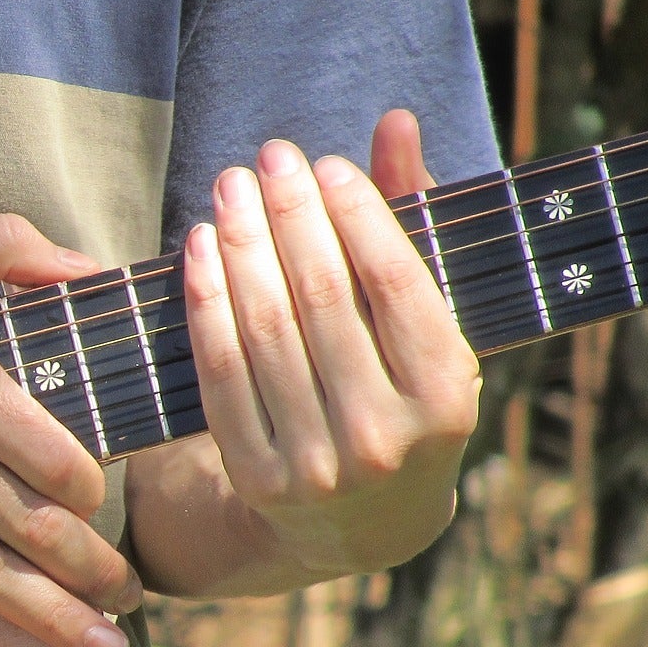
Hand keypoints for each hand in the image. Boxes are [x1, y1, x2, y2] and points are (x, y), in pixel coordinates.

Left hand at [179, 111, 479, 578]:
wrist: (365, 524)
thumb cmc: (402, 393)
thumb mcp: (429, 323)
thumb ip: (413, 221)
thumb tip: (395, 122)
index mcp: (447, 395)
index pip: (393, 284)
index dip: (354, 213)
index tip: (322, 163)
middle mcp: (385, 436)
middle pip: (322, 300)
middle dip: (288, 216)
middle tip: (265, 159)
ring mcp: (318, 465)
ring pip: (266, 333)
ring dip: (241, 248)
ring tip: (228, 189)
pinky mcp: (257, 479)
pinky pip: (221, 375)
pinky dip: (205, 305)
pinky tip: (199, 250)